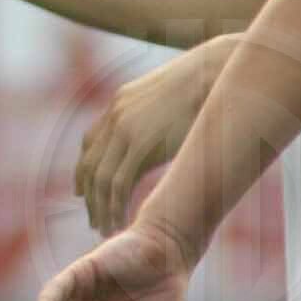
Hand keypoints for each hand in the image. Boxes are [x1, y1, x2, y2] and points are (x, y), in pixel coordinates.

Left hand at [77, 38, 233, 235]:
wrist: (217, 71)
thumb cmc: (206, 84)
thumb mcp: (171, 97)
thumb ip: (158, 116)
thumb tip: (165, 131)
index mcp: (120, 103)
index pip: (89, 143)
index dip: (84, 171)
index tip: (84, 193)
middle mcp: (115, 116)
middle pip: (89, 165)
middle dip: (89, 196)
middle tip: (94, 219)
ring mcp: (125, 129)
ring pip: (100, 179)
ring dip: (101, 208)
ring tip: (106, 228)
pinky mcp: (141, 144)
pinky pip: (118, 183)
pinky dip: (115, 206)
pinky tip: (120, 222)